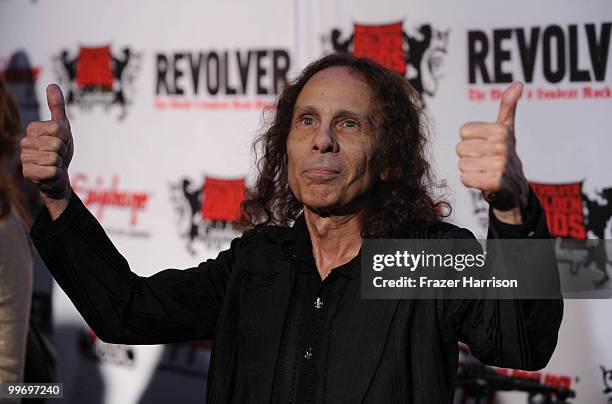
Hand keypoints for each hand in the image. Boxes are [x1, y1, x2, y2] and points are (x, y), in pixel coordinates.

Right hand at [21, 84, 73, 216]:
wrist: (58, 175)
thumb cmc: (60, 150)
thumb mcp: (63, 127)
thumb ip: (57, 107)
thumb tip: (52, 84)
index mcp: (32, 129)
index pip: (57, 128)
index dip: (65, 137)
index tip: (62, 141)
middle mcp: (24, 143)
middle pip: (56, 144)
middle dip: (64, 151)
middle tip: (59, 155)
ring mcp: (24, 159)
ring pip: (54, 158)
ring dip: (60, 163)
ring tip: (55, 164)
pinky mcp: (28, 174)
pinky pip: (51, 171)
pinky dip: (56, 173)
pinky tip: (51, 173)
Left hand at [457, 82, 528, 223]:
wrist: (515, 188)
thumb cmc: (505, 155)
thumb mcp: (506, 130)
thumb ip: (507, 107)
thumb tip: (517, 84)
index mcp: (501, 130)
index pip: (463, 132)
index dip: (471, 140)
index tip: (485, 146)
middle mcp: (502, 146)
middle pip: (460, 148)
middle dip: (469, 156)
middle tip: (485, 161)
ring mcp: (499, 165)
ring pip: (461, 164)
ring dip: (470, 169)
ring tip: (485, 170)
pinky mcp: (493, 182)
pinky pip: (465, 178)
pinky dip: (471, 182)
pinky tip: (484, 181)